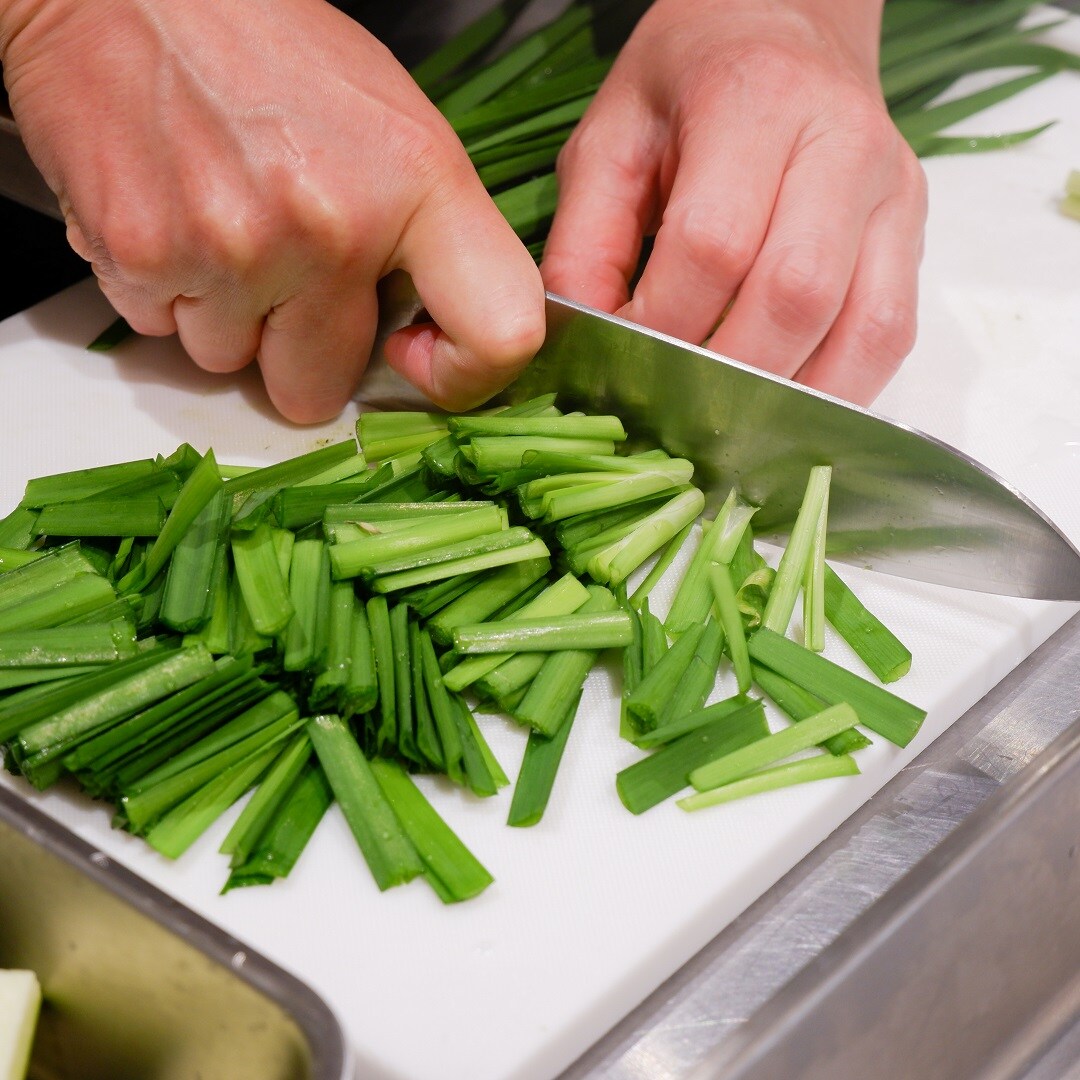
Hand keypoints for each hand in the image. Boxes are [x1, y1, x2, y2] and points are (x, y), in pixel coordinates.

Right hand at [0, 0, 543, 421]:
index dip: (461, 374)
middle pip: (317, 393)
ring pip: (231, 363)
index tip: (414, 350)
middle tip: (281, 273)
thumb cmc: (268, 48)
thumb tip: (422, 338)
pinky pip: (162, 330)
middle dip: (296, 351)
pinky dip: (168, 291)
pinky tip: (176, 216)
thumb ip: (423, 239)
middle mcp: (331, 229)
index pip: (500, 336)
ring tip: (220, 220)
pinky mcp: (140, 255)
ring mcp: (233, 250)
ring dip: (226, 318)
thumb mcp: (393, 124)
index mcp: (418, 184)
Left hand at [540, 0, 927, 406]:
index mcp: (752, 100)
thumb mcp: (608, 140)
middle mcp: (841, 143)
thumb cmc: (687, 82)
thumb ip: (584, 244)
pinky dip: (836, 390)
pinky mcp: (913, 231)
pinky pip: (889, 336)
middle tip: (670, 408)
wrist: (785, 23)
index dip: (662, 325)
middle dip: (723, 374)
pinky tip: (782, 407)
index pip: (713, 245)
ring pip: (860, 328)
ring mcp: (892, 191)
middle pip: (793, 295)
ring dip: (786, 398)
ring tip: (725, 426)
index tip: (619, 363)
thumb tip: (581, 346)